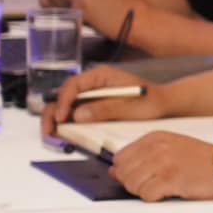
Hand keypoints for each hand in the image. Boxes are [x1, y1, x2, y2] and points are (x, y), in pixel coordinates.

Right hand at [42, 64, 163, 133]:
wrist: (164, 106)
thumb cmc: (151, 102)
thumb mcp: (131, 106)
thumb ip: (105, 109)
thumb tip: (77, 115)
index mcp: (101, 76)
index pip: (73, 85)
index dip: (63, 101)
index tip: (60, 117)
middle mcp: (92, 85)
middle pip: (63, 96)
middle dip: (53, 113)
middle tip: (49, 132)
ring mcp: (91, 96)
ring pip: (65, 106)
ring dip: (56, 121)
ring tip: (53, 137)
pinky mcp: (92, 108)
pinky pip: (74, 115)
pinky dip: (67, 125)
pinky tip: (64, 136)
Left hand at [104, 131, 212, 201]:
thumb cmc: (203, 161)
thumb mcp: (171, 149)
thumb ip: (141, 157)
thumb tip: (114, 171)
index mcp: (154, 138)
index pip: (120, 158)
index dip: (129, 172)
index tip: (145, 175)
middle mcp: (156, 147)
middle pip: (123, 173)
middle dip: (137, 183)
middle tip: (158, 182)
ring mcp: (163, 163)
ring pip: (132, 185)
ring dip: (147, 191)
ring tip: (167, 186)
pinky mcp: (171, 179)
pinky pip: (146, 195)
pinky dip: (157, 198)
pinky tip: (172, 191)